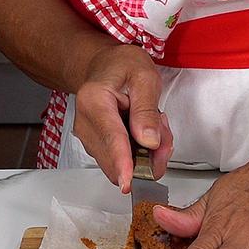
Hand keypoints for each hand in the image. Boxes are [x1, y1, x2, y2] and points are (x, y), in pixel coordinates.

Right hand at [72, 44, 173, 191]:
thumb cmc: (122, 66)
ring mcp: (88, 137)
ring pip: (120, 164)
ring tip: (152, 123)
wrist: (104, 65)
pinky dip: (138, 153)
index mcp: (94, 100)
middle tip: (164, 131)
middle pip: (116, 158)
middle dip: (147, 156)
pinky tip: (143, 132)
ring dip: (145, 153)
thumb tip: (149, 141)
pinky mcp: (95, 146)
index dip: (122, 163)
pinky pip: (120, 161)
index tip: (128, 183)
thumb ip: (147, 110)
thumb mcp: (144, 77)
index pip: (112, 138)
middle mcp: (85, 123)